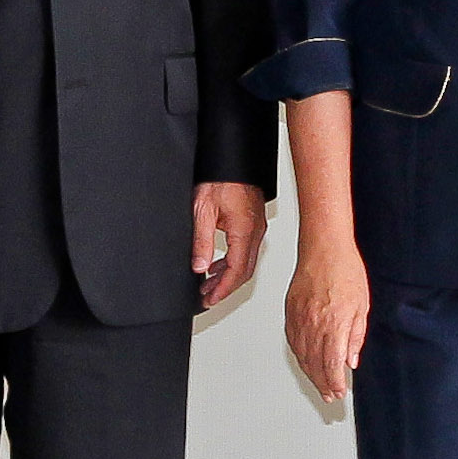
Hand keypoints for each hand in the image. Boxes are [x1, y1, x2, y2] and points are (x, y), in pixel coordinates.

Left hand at [194, 180, 265, 304]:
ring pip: (246, 261)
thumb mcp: (202, 210)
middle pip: (244, 270)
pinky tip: (218, 264)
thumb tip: (200, 266)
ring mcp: (257, 226)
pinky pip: (246, 249)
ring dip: (228, 275)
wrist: (232, 158)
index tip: (210, 300)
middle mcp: (256, 231)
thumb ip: (202, 241)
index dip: (223, 289)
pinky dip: (232, 261)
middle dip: (225, 287)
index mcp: (245, 231)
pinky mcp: (253, 221)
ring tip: (208, 283)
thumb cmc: (220, 178)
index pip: (236, 271)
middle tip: (208, 297)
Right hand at [285, 236, 370, 400]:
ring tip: (319, 384)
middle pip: (315, 364)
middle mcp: (314, 324)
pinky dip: (299, 356)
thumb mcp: (362, 305)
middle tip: (329, 395)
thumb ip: (356, 336)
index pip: (332, 364)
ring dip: (310, 373)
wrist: (323, 248)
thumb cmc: (345, 270)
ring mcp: (299, 319)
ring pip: (302, 355)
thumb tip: (352, 359)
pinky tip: (305, 361)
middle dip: (323, 383)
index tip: (339, 392)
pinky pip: (293, 341)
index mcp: (334, 324)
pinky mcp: (290, 312)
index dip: (335, 382)